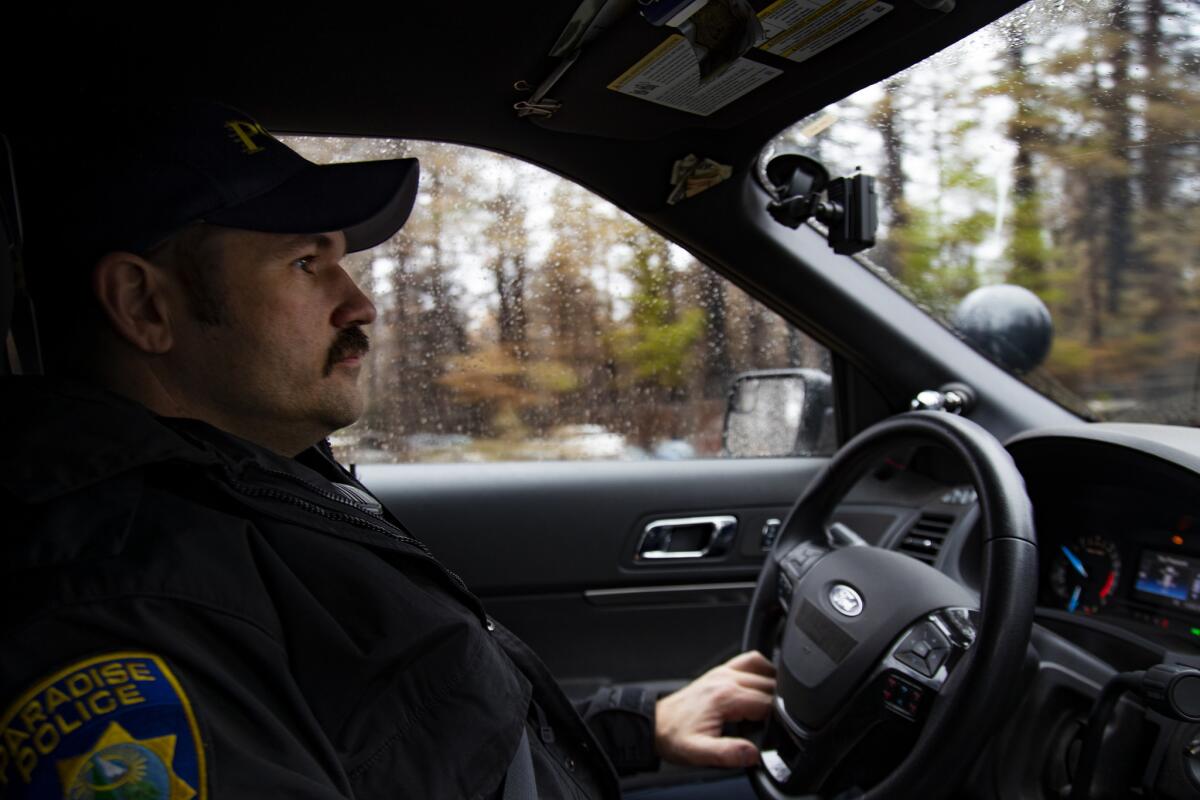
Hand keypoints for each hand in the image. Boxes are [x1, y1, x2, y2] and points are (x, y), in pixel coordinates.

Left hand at [654, 650, 775, 767]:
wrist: (655, 724)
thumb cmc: (674, 736)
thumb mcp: (699, 753)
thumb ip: (728, 754)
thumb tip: (754, 754)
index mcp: (726, 697)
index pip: (768, 704)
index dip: (776, 720)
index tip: (772, 733)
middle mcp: (726, 679)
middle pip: (769, 686)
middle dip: (777, 705)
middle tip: (772, 726)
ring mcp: (723, 672)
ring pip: (764, 670)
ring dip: (773, 687)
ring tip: (771, 709)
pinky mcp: (720, 672)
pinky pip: (750, 660)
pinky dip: (763, 670)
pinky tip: (764, 686)